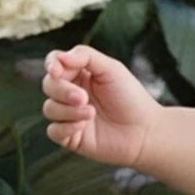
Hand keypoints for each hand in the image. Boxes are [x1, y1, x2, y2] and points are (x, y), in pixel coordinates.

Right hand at [41, 44, 161, 171]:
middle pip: (49, 85)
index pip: (54, 64)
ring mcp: (70, 116)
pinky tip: (83, 126)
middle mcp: (71, 94)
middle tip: (83, 97)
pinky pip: (53, 131)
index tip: (56, 70)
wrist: (146, 132)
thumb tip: (59, 57)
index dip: (51, 65)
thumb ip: (85, 56)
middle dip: (62, 90)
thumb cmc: (131, 98)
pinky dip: (65, 127)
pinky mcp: (71, 138)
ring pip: (49, 108)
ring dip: (68, 110)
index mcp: (79, 74)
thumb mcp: (111, 69)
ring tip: (92, 113)